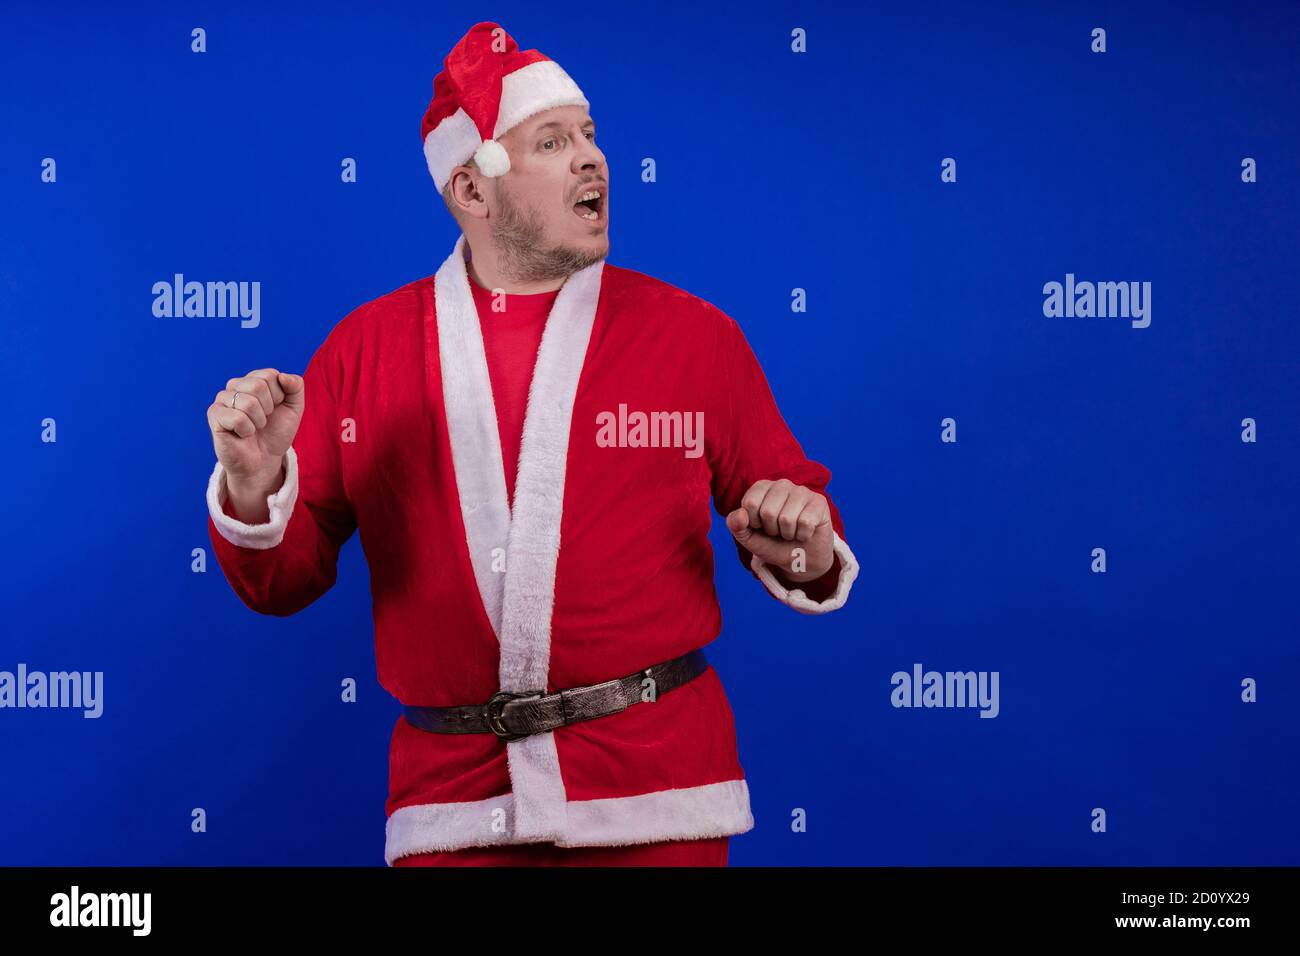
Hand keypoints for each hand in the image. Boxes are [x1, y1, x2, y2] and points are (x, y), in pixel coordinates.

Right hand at [206, 368, 304, 485]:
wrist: (265, 460)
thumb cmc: (276, 432)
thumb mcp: (294, 408)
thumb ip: (296, 386)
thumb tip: (282, 376)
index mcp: (253, 379)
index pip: (270, 375)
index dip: (279, 396)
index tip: (275, 409)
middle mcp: (235, 385)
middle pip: (258, 386)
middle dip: (268, 409)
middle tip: (263, 420)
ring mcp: (222, 399)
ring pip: (248, 403)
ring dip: (258, 421)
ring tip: (254, 428)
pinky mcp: (214, 415)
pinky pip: (237, 418)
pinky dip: (247, 430)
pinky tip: (242, 434)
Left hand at [726, 478, 833, 580]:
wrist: (800, 559)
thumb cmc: (773, 543)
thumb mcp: (749, 537)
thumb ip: (736, 525)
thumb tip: (740, 514)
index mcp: (762, 487)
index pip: (750, 504)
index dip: (754, 523)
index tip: (761, 527)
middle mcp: (782, 484)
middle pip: (768, 511)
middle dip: (772, 530)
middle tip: (779, 532)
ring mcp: (802, 491)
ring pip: (787, 518)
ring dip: (788, 534)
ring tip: (791, 532)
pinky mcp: (819, 502)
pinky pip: (805, 522)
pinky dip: (802, 535)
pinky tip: (805, 532)